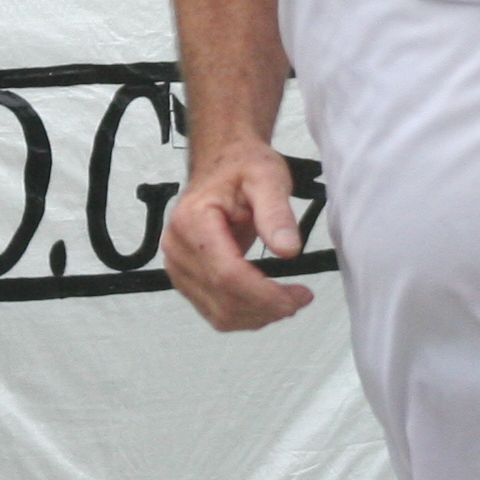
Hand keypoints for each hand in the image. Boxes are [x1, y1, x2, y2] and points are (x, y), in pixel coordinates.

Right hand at [163, 142, 313, 330]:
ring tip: (289, 300)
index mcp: (192, 221)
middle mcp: (177, 248)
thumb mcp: (267, 178)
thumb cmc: (242, 166)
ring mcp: (177, 267)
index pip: (226, 274)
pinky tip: (267, 301)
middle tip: (301, 298)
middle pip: (223, 299)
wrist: (222, 163)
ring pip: (219, 313)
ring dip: (258, 316)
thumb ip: (276, 213)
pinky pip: (214, 312)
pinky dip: (245, 315)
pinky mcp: (185, 279)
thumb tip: (288, 251)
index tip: (299, 297)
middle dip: (267, 308)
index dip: (264, 294)